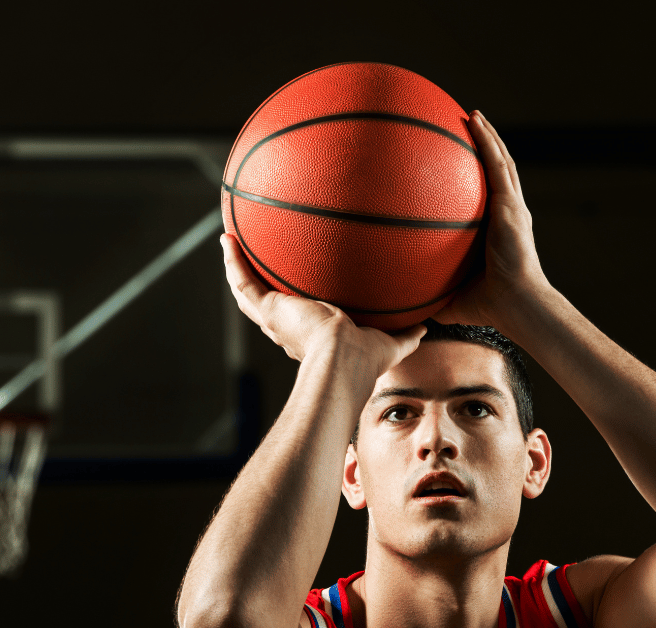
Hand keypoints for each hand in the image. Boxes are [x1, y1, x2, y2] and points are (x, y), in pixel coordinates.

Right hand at [221, 234, 425, 373]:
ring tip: (230, 244)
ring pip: (247, 292)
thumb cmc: (365, 360)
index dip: (290, 305)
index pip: (296, 319)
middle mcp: (288, 328)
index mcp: (311, 336)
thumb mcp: (391, 342)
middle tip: (253, 263)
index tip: (292, 292)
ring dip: (237, 268)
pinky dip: (233, 262)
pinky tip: (227, 240)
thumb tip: (428, 326)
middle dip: (258, 285)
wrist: (344, 361)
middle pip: (264, 305)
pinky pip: (243, 282)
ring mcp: (275, 319)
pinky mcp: (269, 309)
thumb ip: (408, 334)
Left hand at [433, 110, 551, 328]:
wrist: (516, 304)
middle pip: (500, 171)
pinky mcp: (511, 205)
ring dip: (488, 135)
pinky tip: (474, 120)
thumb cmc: (489, 307)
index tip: (463, 163)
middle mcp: (511, 213)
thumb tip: (397, 302)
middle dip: (486, 147)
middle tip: (468, 128)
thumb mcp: (451, 295)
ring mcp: (513, 207)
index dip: (481, 176)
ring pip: (502, 161)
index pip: (492, 196)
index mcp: (501, 230)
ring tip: (472, 115)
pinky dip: (487, 140)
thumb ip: (429, 292)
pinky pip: (497, 165)